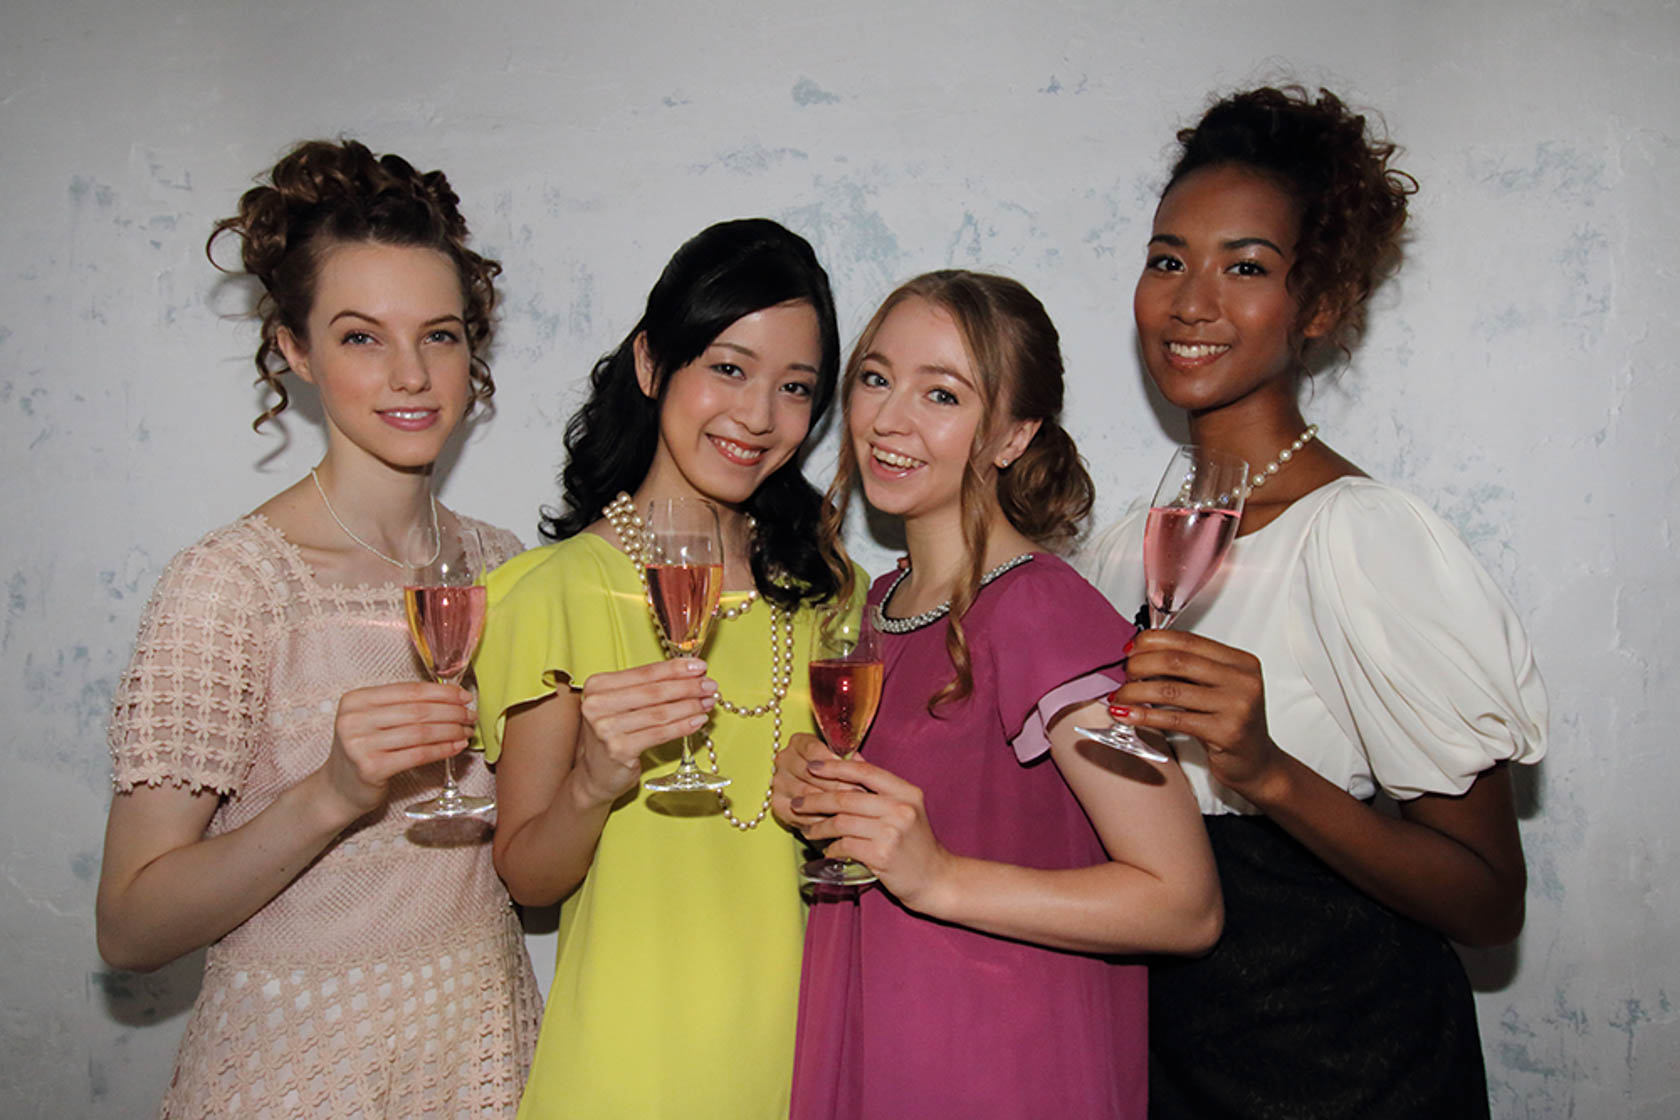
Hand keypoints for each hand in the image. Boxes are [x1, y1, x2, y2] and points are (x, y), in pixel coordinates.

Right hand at [320, 681, 476, 819]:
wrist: (339, 788)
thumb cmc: (364, 750)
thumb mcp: (372, 721)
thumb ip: (401, 706)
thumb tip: (450, 697)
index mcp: (356, 700)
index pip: (409, 690)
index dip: (441, 692)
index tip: (463, 696)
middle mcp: (354, 720)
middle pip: (417, 711)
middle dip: (451, 712)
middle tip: (470, 715)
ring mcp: (361, 745)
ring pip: (420, 732)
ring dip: (451, 731)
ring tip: (466, 731)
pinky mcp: (372, 768)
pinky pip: (418, 754)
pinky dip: (442, 749)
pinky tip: (456, 747)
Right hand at [571, 658, 716, 805]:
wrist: (596, 774)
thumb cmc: (614, 733)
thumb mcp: (622, 704)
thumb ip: (648, 687)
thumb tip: (690, 675)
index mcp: (598, 685)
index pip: (645, 672)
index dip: (676, 669)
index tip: (700, 667)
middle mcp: (597, 704)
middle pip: (654, 691)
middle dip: (688, 687)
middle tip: (710, 685)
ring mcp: (606, 728)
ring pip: (660, 713)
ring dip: (690, 706)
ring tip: (708, 702)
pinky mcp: (619, 750)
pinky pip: (659, 734)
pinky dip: (682, 726)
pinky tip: (698, 721)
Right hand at [771, 732, 855, 830]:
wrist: (817, 792)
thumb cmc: (833, 772)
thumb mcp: (841, 759)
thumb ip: (849, 759)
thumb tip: (858, 763)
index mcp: (798, 742)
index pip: (813, 749)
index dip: (833, 762)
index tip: (853, 771)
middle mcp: (784, 760)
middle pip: (810, 773)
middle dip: (838, 785)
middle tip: (860, 794)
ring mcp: (779, 783)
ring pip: (807, 795)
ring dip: (831, 803)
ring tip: (853, 808)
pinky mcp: (778, 805)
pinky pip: (801, 813)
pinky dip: (820, 818)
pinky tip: (836, 820)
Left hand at [790, 755, 954, 911]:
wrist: (935, 878)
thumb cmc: (916, 843)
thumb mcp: (905, 807)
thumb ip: (879, 784)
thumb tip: (853, 758)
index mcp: (907, 792)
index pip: (865, 772)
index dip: (835, 767)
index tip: (812, 766)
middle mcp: (901, 809)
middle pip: (847, 797)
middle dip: (816, 800)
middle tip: (798, 803)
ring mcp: (892, 832)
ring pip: (842, 822)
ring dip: (819, 826)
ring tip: (809, 830)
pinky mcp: (882, 855)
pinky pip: (845, 846)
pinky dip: (832, 847)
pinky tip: (828, 850)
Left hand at [1107, 628, 1285, 800]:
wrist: (1257, 765)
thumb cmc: (1230, 725)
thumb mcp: (1216, 689)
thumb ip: (1189, 671)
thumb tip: (1140, 655)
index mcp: (1240, 661)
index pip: (1188, 640)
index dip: (1152, 641)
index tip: (1130, 649)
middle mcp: (1243, 680)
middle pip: (1177, 661)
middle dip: (1140, 665)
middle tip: (1123, 674)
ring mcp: (1237, 706)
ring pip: (1171, 690)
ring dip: (1136, 691)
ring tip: (1119, 696)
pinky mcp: (1226, 732)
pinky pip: (1175, 719)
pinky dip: (1144, 716)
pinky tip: (1126, 715)